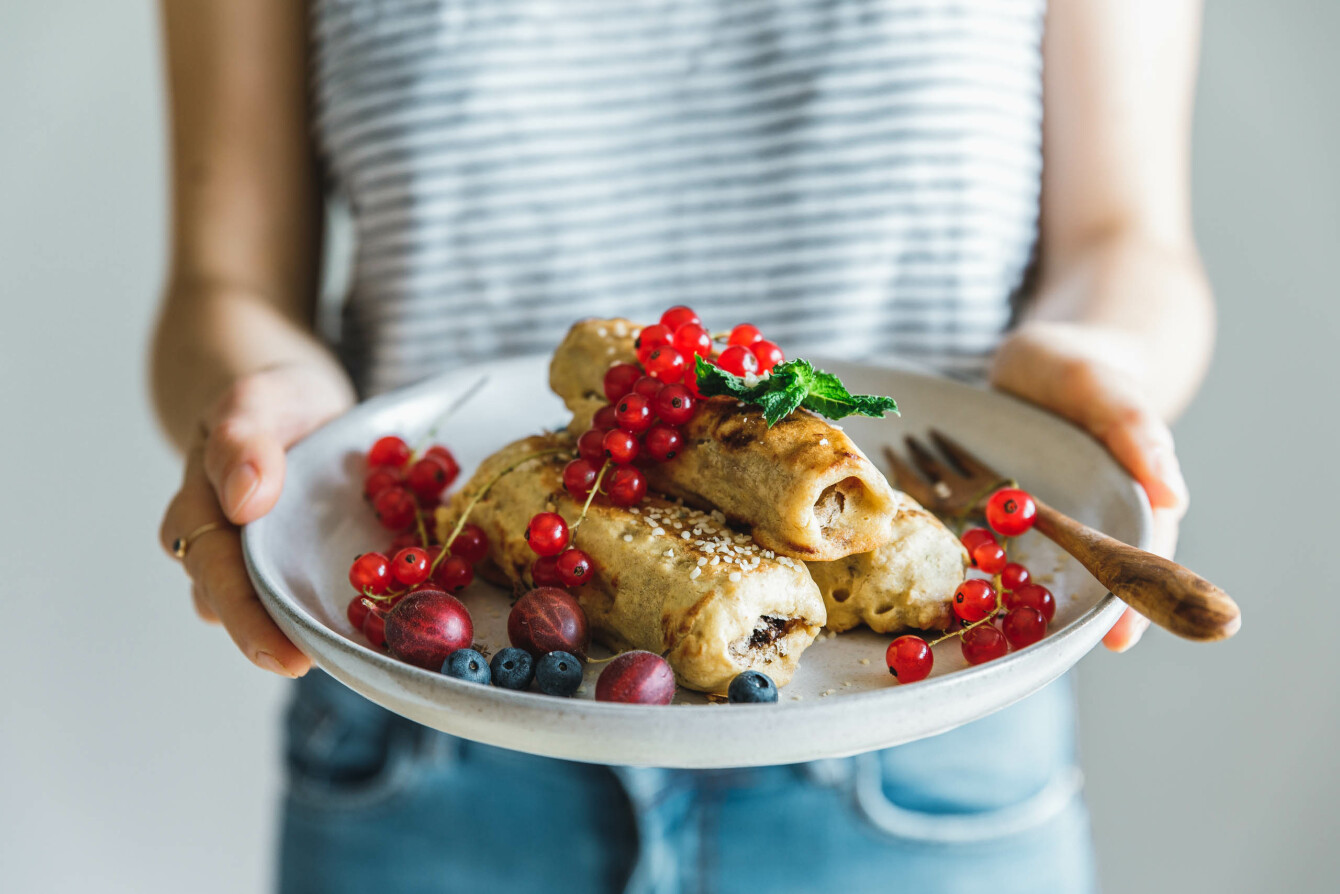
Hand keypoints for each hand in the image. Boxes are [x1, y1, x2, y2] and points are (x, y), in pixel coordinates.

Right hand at [159, 364, 353, 675]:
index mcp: (203, 513)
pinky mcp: (308, 570)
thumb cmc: (273, 405)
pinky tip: (378, 632)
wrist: (297, 405)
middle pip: (240, 607)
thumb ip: (242, 438)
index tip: (283, 652)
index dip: (249, 619)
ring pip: (275, 612)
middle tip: (313, 669)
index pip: (217, 574)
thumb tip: (243, 498)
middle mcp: (229, 552)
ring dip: (307, 634)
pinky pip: (317, 600)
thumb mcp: (258, 400)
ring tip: (351, 658)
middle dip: (274, 642)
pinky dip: (344, 615)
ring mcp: (267, 566)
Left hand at [990, 321, 1188, 651]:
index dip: (1134, 602)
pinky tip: (951, 589)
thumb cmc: (1084, 371)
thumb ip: (1137, 433)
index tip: (1118, 639)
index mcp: (1127, 498)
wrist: (1037, 359)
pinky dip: (974, 568)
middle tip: (1048, 653)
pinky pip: (988, 548)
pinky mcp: (998, 515)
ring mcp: (1040, 522)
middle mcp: (1086, 519)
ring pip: (1036, 573)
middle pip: (1088, 578)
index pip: (1142, 558)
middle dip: (1070, 619)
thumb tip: (1173, 496)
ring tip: (996, 640)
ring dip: (1020, 604)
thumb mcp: (1106, 389)